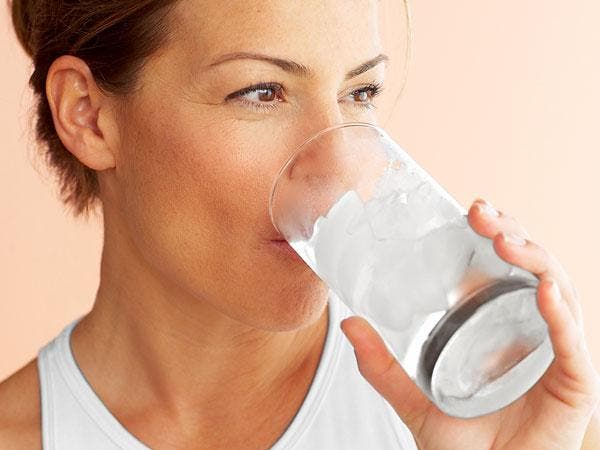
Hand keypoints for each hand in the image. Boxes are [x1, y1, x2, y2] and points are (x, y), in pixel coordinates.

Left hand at [340, 198, 599, 449]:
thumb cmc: (464, 447)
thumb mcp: (415, 398)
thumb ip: (382, 366)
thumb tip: (347, 322)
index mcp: (503, 327)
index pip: (507, 268)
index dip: (496, 233)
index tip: (469, 211)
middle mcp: (534, 331)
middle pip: (533, 268)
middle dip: (512, 233)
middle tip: (480, 214)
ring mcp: (555, 354)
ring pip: (557, 292)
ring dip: (535, 259)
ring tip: (504, 241)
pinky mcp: (574, 384)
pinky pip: (572, 343)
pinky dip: (560, 315)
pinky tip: (542, 292)